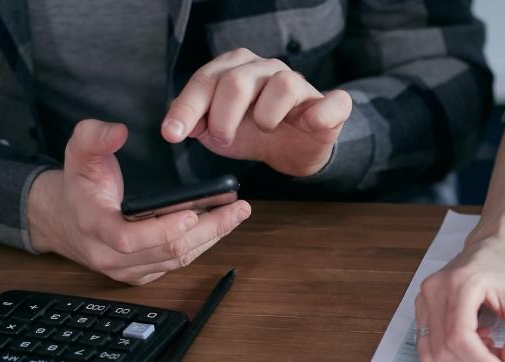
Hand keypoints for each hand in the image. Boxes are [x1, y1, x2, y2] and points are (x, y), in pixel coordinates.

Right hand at [28, 119, 250, 284]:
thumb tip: (117, 131)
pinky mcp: (142, 274)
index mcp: (94, 227)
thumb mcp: (77, 153)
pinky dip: (201, 244)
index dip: (162, 230)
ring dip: (211, 237)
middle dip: (207, 230)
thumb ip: (93, 136)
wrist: (65, 220)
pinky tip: (220, 225)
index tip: (192, 213)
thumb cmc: (78, 186)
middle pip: (166, 251)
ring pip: (177, 260)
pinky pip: (176, 264)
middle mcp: (110, 255)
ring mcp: (128, 269)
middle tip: (237, 209)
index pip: (129, 239)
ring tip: (236, 214)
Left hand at [160, 48, 352, 176]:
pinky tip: (306, 124)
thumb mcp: (218, 132)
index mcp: (236, 68)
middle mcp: (267, 68)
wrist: (293, 150)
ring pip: (282, 85)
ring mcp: (299, 84)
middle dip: (223, 117)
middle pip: (237, 82)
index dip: (187, 108)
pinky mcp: (330, 105)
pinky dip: (319, 114)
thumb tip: (180, 126)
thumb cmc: (254, 133)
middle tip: (223, 138)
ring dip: (265, 117)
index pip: (206, 80)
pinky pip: (331, 102)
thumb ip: (197, 124)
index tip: (172, 134)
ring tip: (264, 129)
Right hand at [414, 235, 504, 361]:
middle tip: (501, 361)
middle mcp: (435, 290)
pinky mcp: (421, 308)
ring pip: (432, 353)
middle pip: (444, 350)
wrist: (493, 245)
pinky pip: (428, 346)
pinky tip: (473, 340)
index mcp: (461, 283)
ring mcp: (423, 298)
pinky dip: (451, 354)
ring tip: (487, 346)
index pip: (460, 338)